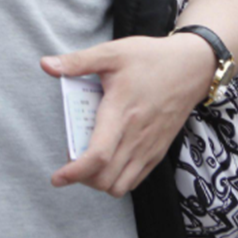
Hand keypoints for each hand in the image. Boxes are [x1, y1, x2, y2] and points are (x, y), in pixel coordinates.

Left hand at [43, 34, 215, 196]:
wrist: (192, 67)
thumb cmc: (149, 58)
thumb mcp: (111, 53)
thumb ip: (78, 62)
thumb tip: (45, 64)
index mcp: (121, 113)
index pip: (97, 156)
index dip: (75, 172)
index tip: (57, 177)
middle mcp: (137, 137)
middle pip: (106, 178)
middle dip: (82, 179)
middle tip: (68, 163)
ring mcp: (150, 147)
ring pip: (122, 185)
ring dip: (100, 182)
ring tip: (86, 165)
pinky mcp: (160, 150)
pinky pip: (137, 178)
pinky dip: (118, 179)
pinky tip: (108, 161)